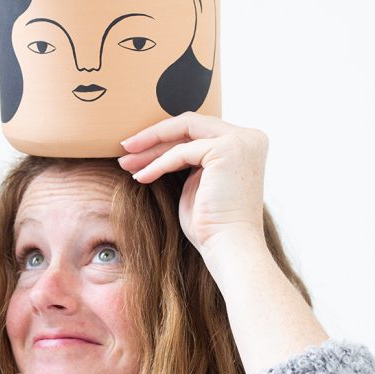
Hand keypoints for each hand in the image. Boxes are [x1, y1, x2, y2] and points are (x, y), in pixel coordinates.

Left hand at [117, 112, 268, 257]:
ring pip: (184, 130)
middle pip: (191, 125)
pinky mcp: (228, 149)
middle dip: (154, 137)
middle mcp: (249, 138)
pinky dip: (158, 163)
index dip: (165, 138)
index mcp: (246, 144)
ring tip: (126, 162)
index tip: (137, 151)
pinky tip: (141, 177)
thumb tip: (158, 147)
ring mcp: (241, 142)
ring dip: (151, 147)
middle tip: (125, 149)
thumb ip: (190, 161)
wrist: (229, 248)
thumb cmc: (212, 225)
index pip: (199, 131)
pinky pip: (182, 151)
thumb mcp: (199, 182)